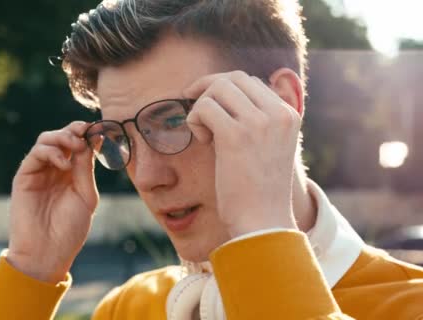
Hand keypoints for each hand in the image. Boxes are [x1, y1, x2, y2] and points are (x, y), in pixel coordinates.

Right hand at [7, 121, 97, 282]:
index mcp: (71, 173)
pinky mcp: (24, 177)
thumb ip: (85, 169)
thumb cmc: (69, 230)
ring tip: (75, 146)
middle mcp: (54, 169)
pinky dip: (51, 152)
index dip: (86, 134)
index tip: (99, 129)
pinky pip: (35, 154)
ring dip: (62, 137)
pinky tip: (64, 164)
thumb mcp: (86, 196)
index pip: (77, 144)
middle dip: (74, 130)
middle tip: (85, 132)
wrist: (48, 253)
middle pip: (61, 136)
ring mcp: (38, 172)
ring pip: (46, 140)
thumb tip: (90, 141)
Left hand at [184, 70, 300, 238]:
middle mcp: (278, 113)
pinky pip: (203, 108)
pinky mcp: (236, 136)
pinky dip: (195, 120)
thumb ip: (256, 121)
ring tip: (204, 134)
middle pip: (233, 78)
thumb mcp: (268, 148)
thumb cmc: (259, 190)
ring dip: (201, 107)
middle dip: (207, 88)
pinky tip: (202, 140)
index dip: (224, 88)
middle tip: (195, 109)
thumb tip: (223, 95)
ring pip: (217, 89)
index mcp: (289, 115)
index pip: (251, 81)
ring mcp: (259, 123)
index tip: (209, 106)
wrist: (263, 222)